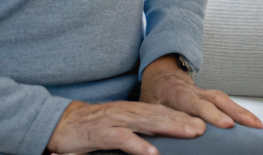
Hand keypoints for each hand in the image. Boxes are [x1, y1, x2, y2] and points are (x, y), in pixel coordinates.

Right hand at [46, 99, 204, 154]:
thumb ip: (135, 131)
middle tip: (203, 127)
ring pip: (146, 123)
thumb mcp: (116, 127)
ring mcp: (114, 121)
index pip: (159, 112)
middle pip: (158, 115)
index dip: (180, 115)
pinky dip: (138, 146)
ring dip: (170, 127)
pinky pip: (123, 140)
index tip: (201, 121)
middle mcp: (125, 112)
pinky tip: (153, 154)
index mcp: (130, 111)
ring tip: (190, 133)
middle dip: (182, 121)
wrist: (59, 123)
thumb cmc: (91, 128)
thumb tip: (156, 141)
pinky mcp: (101, 134)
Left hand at [139, 55, 262, 130]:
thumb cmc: (154, 97)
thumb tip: (156, 142)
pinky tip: (253, 123)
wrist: (161, 76)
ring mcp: (206, 93)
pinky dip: (242, 112)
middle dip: (236, 112)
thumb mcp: (149, 107)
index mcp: (179, 95)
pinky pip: (228, 103)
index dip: (211, 114)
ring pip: (225, 100)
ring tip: (259, 126)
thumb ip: (156, 121)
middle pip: (218, 100)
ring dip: (243, 112)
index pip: (196, 105)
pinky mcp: (212, 97)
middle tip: (253, 125)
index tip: (226, 125)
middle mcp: (196, 93)